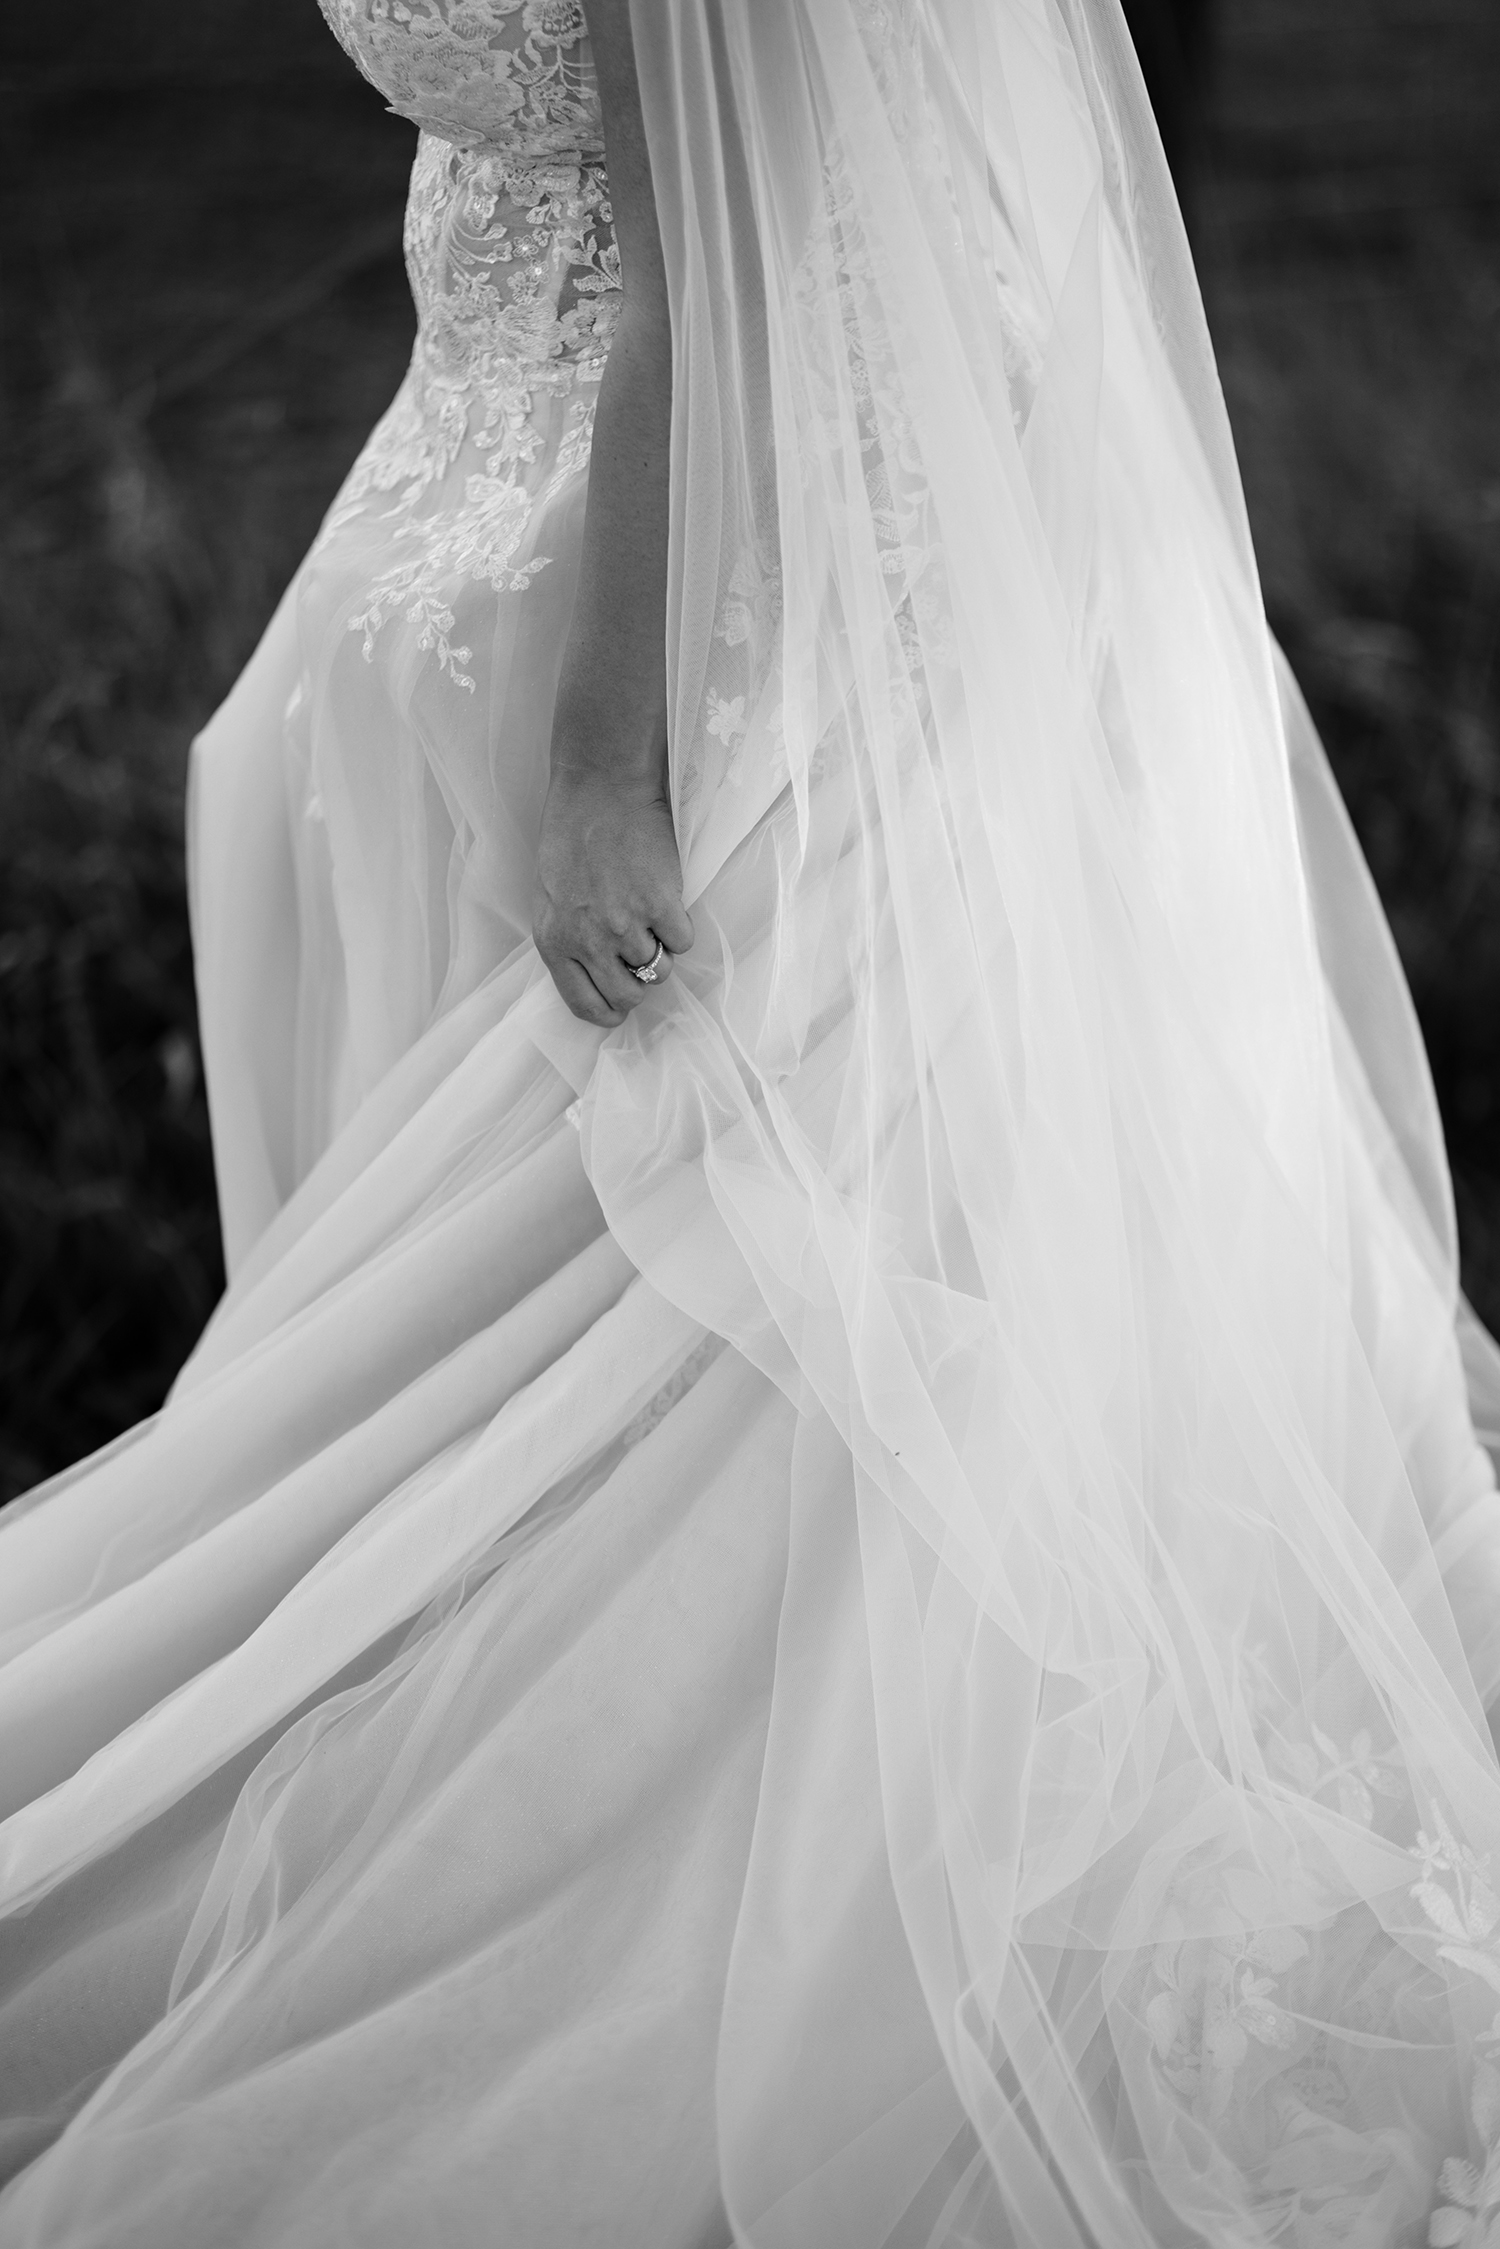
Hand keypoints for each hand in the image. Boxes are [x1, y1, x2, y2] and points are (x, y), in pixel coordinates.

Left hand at [532, 765, 694, 1025]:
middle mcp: (588, 941)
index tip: (620, 1003)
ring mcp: (626, 925)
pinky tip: (664, 897)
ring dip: (660, 948)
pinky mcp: (661, 904)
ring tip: (649, 913)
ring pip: (660, 969)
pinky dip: (680, 925)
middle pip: (630, 995)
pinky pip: (683, 941)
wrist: (601, 788)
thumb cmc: (570, 836)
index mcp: (555, 941)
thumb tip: (595, 974)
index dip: (609, 1012)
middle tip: (641, 954)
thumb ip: (567, 939)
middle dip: (640, 982)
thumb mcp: (549, 896)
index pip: (586, 1006)